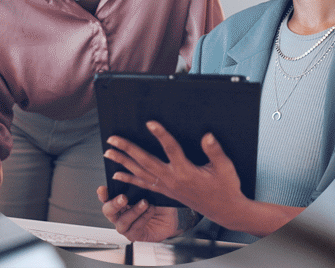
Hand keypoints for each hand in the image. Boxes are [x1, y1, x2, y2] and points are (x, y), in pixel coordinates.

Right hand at [96, 186, 180, 240]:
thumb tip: (128, 173)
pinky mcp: (135, 235)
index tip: (103, 189)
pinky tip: (150, 211)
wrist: (170, 216)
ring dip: (133, 212)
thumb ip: (136, 182)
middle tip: (123, 197)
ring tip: (144, 203)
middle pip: (108, 211)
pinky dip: (143, 219)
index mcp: (118, 199)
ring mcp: (126, 225)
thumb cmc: (157, 201)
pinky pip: (135, 229)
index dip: (102, 194)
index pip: (105, 197)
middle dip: (114, 204)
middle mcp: (119, 213)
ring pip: (122, 222)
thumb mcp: (147, 187)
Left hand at [104, 122, 244, 224]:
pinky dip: (129, 178)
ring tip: (108, 152)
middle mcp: (173, 179)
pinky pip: (143, 184)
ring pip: (140, 172)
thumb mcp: (225, 168)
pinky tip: (117, 174)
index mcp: (187, 171)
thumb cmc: (226, 188)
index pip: (171, 149)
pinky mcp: (165, 192)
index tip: (150, 123)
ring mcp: (167, 186)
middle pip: (146, 161)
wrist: (225, 211)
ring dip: (123, 162)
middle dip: (127, 149)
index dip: (161, 135)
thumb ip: (215, 151)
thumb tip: (207, 136)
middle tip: (112, 139)